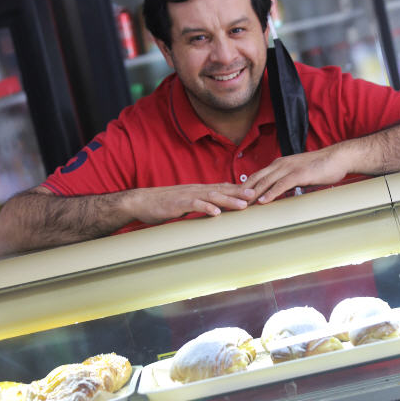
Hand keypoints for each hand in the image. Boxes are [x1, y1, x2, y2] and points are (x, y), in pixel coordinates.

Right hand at [127, 182, 255, 222]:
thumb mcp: (187, 203)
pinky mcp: (178, 203)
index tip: (256, 193)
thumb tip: (216, 209)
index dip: (240, 190)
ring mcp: (188, 195)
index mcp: (200, 190)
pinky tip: (216, 212)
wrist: (142, 202)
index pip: (223, 188)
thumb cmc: (165, 203)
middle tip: (257, 196)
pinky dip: (206, 207)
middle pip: (222, 190)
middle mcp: (197, 190)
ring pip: (212, 196)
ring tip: (243, 205)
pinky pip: (194, 204)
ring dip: (229, 200)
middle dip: (240, 193)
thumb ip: (202, 203)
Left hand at [244, 144, 351, 203]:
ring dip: (253, 193)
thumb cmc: (320, 168)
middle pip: (256, 178)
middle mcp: (280, 164)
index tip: (235, 197)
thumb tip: (280, 193)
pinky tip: (263, 201)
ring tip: (242, 204)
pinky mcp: (298, 174)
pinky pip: (281, 185)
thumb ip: (287, 182)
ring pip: (265, 181)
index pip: (257, 175)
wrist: (338, 158)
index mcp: (279, 164)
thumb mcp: (299, 174)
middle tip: (232, 203)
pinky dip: (270, 193)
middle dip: (243, 191)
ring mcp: (289, 168)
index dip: (245, 186)